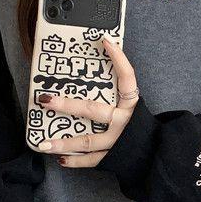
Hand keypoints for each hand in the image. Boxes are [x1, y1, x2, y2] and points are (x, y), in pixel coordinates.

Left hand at [35, 36, 138, 166]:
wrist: (156, 154)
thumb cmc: (141, 128)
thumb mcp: (134, 108)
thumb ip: (120, 94)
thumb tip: (98, 73)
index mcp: (131, 105)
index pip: (127, 78)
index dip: (118, 59)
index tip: (105, 41)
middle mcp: (123, 121)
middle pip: (93, 110)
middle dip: (67, 105)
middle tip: (46, 99)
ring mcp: (117, 141)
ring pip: (88, 141)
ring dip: (64, 142)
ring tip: (43, 143)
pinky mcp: (113, 157)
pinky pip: (91, 160)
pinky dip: (75, 160)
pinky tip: (60, 158)